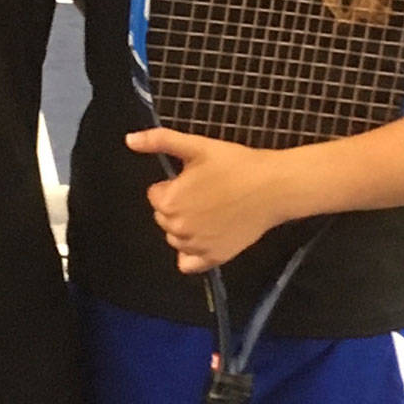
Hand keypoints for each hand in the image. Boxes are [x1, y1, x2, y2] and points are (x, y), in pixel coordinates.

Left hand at [125, 126, 281, 271]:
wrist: (274, 187)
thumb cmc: (236, 164)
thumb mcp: (197, 146)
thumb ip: (160, 141)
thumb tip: (129, 139)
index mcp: (169, 201)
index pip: (155, 195)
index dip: (173, 185)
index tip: (195, 179)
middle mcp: (178, 228)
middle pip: (164, 218)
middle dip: (178, 205)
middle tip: (206, 192)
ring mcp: (196, 246)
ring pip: (175, 239)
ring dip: (185, 227)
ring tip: (211, 210)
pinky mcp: (214, 258)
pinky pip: (188, 263)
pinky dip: (191, 255)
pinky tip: (205, 238)